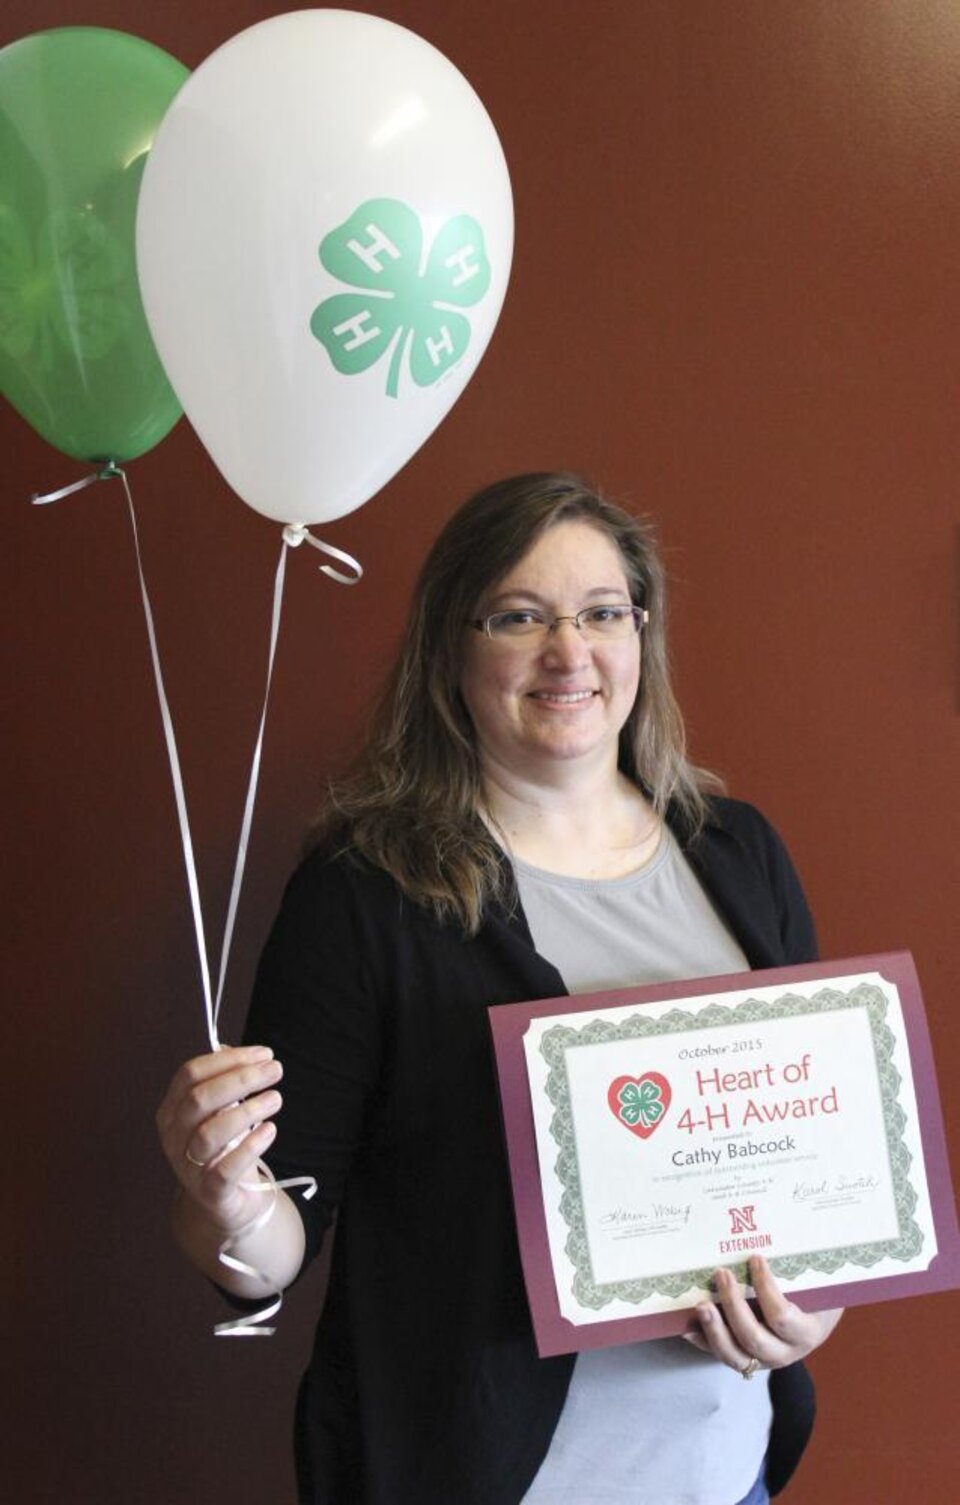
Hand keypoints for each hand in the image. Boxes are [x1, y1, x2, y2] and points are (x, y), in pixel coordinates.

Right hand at [156, 1044, 284, 1234]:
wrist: (226, 1202)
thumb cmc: (225, 1147)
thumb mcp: (222, 1111)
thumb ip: (225, 1082)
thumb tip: (237, 1051)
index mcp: (172, 1111)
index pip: (190, 1074)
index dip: (228, 1059)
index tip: (264, 1054)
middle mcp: (174, 1138)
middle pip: (199, 1099)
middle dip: (241, 1079)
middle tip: (275, 1070)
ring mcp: (188, 1167)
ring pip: (210, 1133)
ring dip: (248, 1111)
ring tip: (276, 1098)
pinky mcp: (209, 1193)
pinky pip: (224, 1169)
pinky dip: (251, 1146)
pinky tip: (270, 1130)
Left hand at [684, 1256, 842, 1374]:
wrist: (813, 1323)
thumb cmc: (814, 1296)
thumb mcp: (815, 1285)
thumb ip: (798, 1268)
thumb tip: (771, 1226)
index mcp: (806, 1332)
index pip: (783, 1317)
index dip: (767, 1289)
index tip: (755, 1258)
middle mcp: (784, 1352)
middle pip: (754, 1338)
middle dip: (733, 1306)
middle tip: (721, 1274)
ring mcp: (761, 1359)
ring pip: (733, 1355)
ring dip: (714, 1329)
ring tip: (701, 1304)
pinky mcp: (743, 1359)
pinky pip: (718, 1354)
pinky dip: (700, 1339)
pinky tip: (686, 1324)